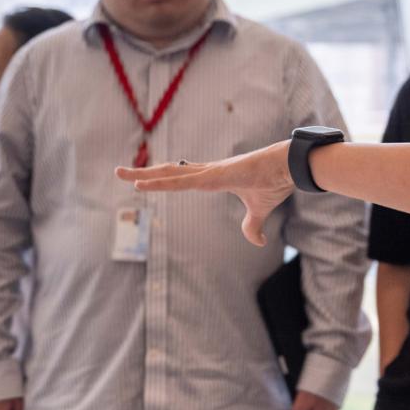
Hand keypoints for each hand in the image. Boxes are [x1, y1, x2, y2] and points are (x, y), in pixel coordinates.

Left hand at [116, 140, 292, 246]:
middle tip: (119, 172)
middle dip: (143, 173)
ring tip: (121, 174)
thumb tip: (255, 241)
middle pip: (168, 172)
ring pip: (169, 174)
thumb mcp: (259, 211)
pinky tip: (142, 185)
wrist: (290, 168)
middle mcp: (206, 172)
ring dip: (144, 175)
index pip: (180, 178)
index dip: (161, 178)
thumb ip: (252, 225)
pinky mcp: (214, 175)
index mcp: (213, 177)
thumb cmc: (275, 182)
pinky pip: (181, 181)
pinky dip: (160, 183)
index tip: (143, 179)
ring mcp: (209, 172)